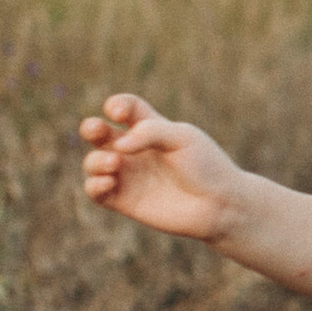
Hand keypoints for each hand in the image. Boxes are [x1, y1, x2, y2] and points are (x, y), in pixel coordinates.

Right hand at [79, 96, 248, 244]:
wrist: (220, 205)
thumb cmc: (206, 166)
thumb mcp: (182, 138)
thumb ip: (150, 132)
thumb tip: (117, 145)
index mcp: (152, 129)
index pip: (126, 108)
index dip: (117, 105)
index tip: (119, 112)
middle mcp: (136, 151)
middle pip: (100, 132)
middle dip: (90, 128)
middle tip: (97, 130)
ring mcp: (129, 175)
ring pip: (94, 162)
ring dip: (96, 161)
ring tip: (115, 163)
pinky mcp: (125, 201)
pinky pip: (95, 191)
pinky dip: (94, 184)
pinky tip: (109, 182)